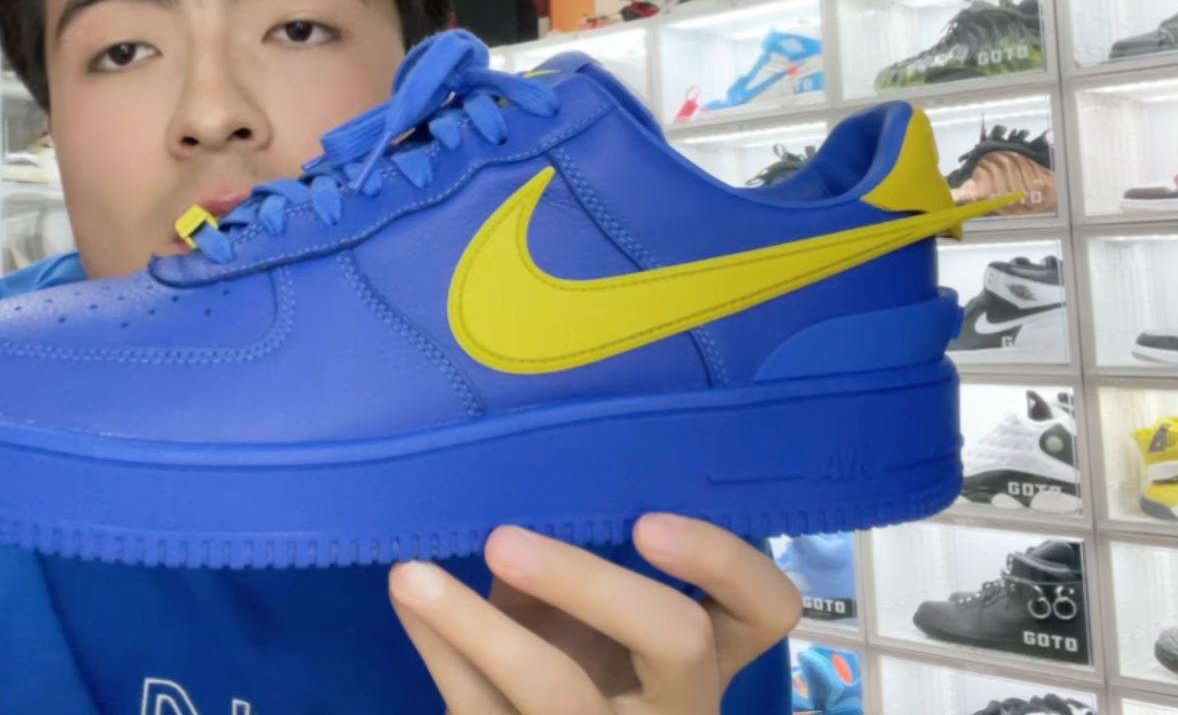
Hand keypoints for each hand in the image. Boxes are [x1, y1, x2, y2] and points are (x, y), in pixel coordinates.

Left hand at [388, 515, 801, 713]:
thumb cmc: (577, 655)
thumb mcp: (588, 616)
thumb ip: (572, 564)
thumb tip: (508, 484)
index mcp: (709, 656)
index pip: (768, 608)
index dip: (723, 562)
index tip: (647, 521)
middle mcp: (681, 706)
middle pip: (676, 639)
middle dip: (589, 582)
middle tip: (502, 540)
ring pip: (558, 692)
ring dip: (477, 625)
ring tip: (412, 574)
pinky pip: (481, 710)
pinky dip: (438, 644)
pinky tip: (410, 597)